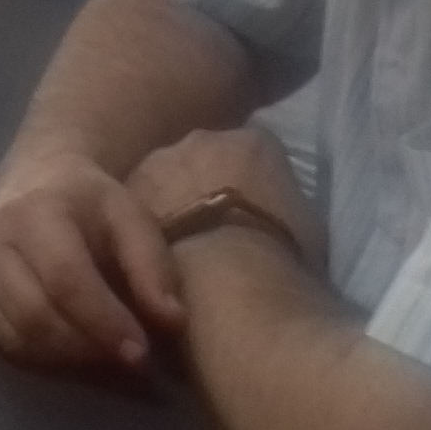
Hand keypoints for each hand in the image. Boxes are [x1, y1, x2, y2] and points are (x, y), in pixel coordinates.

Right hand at [0, 148, 183, 370]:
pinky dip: (40, 353)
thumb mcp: (130, 218)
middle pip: (36, 317)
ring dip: (66, 357)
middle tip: (125, 360)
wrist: (34, 176)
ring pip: (17, 337)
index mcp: (32, 212)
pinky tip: (69, 344)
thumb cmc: (88, 201)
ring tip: (101, 353)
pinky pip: (0, 340)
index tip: (139, 353)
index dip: (103, 322)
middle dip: (87, 347)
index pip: (65, 280)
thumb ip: (153, 267)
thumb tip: (171, 323)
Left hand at [125, 128, 322, 269]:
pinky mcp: (122, 199)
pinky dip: (144, 229)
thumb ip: (283, 207)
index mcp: (255, 143)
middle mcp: (201, 139)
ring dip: (169, 204)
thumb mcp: (307, 230)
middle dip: (202, 185)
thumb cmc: (280, 263)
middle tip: (210, 230)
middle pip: (200, 158)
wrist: (227, 290)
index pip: (254, 152)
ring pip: (161, 180)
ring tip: (182, 250)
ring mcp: (156, 165)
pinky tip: (156, 261)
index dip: (252, 184)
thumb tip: (276, 214)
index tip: (252, 213)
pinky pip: (135, 210)